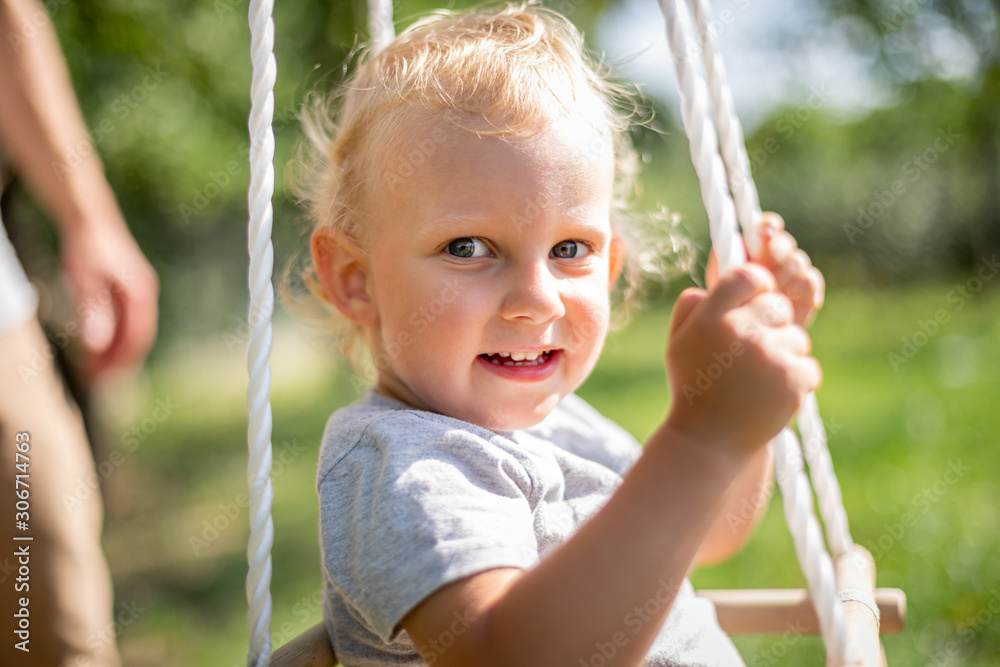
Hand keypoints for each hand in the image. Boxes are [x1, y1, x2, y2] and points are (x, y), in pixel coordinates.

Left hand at [60, 218, 158, 380]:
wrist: (88, 215)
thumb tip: (98, 345)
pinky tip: (100, 342)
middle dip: (120, 361)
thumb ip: (94, 312)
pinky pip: (128, 320)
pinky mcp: (130, 287)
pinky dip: (115, 335)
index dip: (121, 361)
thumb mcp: (85, 280)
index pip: (137, 338)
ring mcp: (140, 290)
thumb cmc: (86, 245)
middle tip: (98, 380)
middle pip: (138, 337)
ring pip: (133, 330)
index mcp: (141, 294)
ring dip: (117, 350)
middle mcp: (145, 294)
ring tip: (96, 366)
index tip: (102, 379)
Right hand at [666, 264, 820, 455]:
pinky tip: (770, 396)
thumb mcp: (677, 343)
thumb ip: (691, 306)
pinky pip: (807, 366)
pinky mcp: (793, 378)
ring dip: (784, 356)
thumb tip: (712, 285)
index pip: (751, 276)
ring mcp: (770, 354)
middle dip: (771, 326)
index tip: (754, 305)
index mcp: (711, 316)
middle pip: (779, 305)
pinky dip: (795, 382)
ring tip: (759, 381)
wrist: (708, 441)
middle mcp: (740, 330)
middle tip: (754, 353)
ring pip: (797, 338)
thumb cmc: (693, 388)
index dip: (757, 288)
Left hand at [707, 212, 824, 326]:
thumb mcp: (721, 283)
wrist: (752, 342)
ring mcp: (795, 271)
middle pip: (783, 242)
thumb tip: (737, 237)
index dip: (768, 226)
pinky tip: (787, 300)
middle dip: (773, 256)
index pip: (766, 227)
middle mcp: (776, 257)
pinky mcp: (810, 289)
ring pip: (797, 261)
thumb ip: (727, 258)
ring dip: (783, 278)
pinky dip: (799, 289)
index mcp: (754, 249)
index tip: (766, 232)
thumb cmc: (731, 311)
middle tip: (763, 272)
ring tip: (770, 294)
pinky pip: (810, 279)